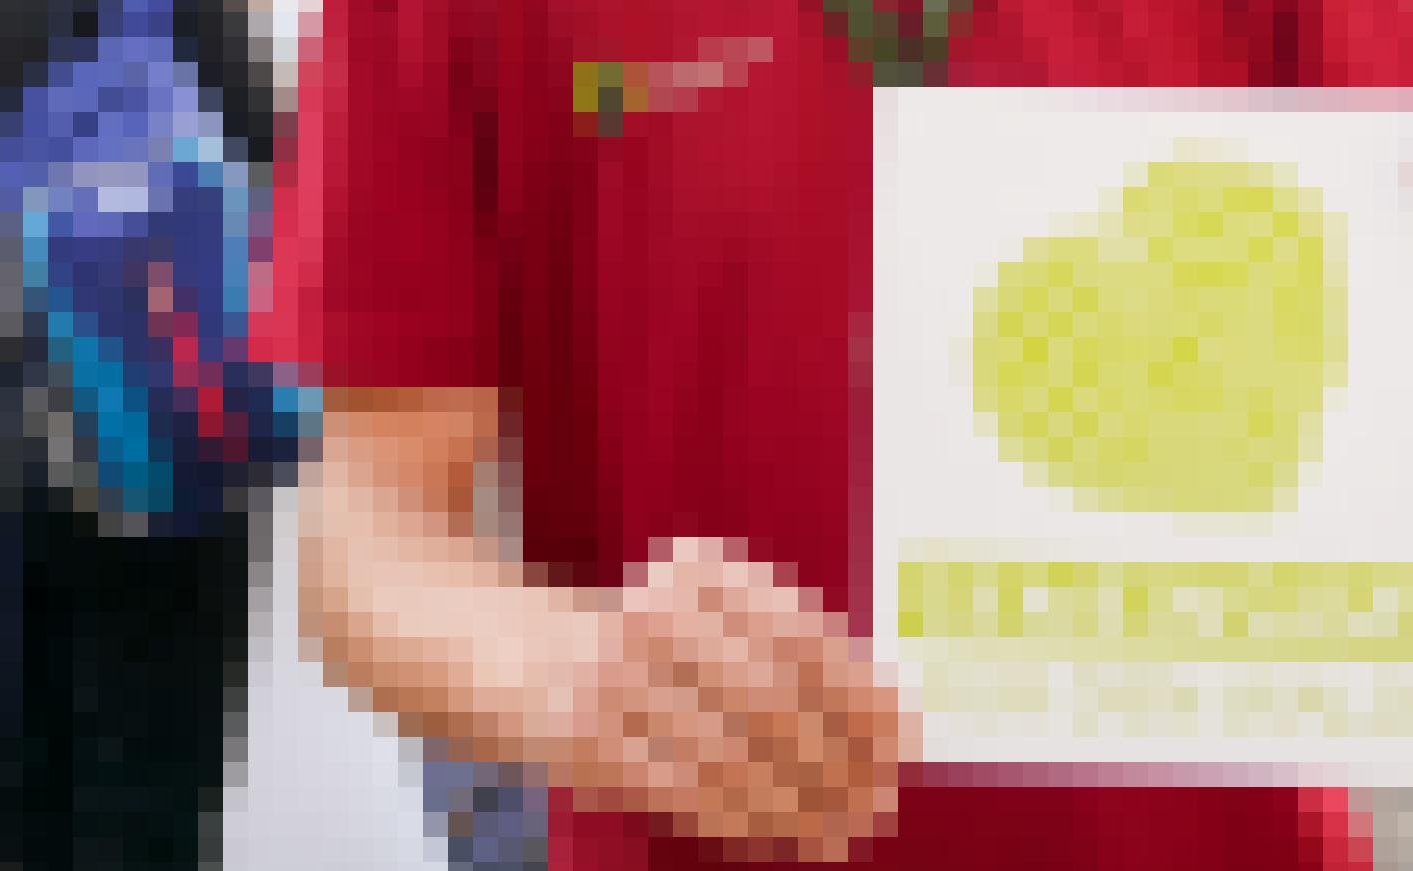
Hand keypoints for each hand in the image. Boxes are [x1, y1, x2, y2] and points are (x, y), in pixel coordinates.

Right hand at [562, 537, 911, 859]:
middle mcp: (658, 619)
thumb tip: (893, 716)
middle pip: (772, 700)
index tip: (903, 735)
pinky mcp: (587, 742)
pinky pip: (682, 791)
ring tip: (848, 827)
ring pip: (732, 755)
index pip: (799, 637)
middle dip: (837, 756)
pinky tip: (786, 835)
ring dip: (799, 801)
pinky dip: (744, 819)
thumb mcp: (708, 613)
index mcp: (700, 577)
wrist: (509, 653)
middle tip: (881, 797)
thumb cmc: (641, 641)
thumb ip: (793, 648)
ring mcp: (617, 682)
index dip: (858, 692)